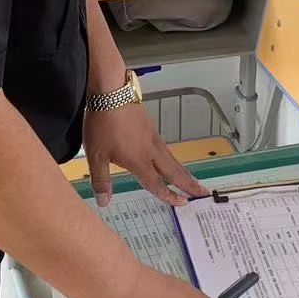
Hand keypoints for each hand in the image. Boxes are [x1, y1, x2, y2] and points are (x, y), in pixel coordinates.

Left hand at [83, 101, 207, 206]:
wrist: (111, 94)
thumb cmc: (102, 124)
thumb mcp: (95, 155)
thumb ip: (101, 180)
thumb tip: (104, 202)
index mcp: (139, 161)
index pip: (156, 184)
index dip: (168, 196)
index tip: (181, 203)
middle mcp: (150, 151)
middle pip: (174, 172)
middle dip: (189, 184)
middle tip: (203, 193)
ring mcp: (153, 138)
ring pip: (172, 160)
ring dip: (184, 172)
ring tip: (192, 180)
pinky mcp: (151, 128)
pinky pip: (166, 149)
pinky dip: (174, 159)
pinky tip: (170, 159)